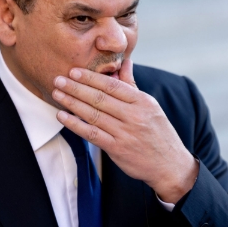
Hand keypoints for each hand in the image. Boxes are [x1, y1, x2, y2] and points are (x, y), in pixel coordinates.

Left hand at [53, 59, 198, 203]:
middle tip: (58, 79)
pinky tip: (62, 116)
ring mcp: (125, 133)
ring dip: (72, 103)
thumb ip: (132, 85)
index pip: (112, 85)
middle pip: (99, 98)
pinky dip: (75, 125)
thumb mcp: (150, 105)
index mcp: (141, 102)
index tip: (73, 71)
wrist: (170, 165)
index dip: (91, 78)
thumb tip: (125, 61)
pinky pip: (92, 134)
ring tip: (57, 94)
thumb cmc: (158, 132)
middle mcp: (133, 116)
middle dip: (76, 88)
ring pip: (93, 115)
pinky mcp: (117, 149)